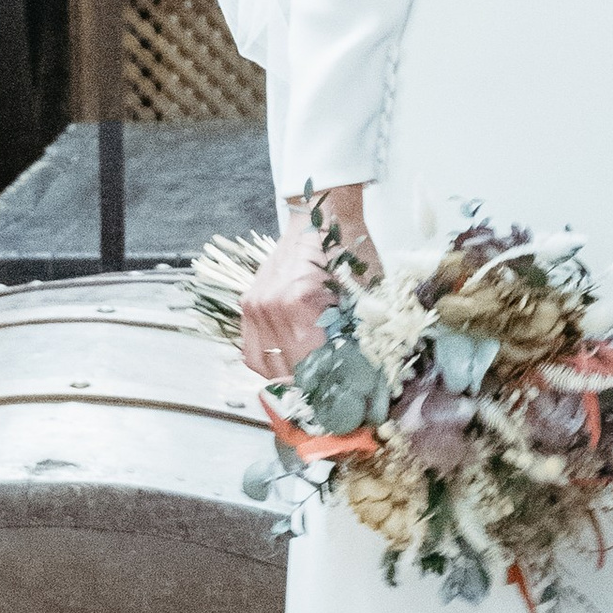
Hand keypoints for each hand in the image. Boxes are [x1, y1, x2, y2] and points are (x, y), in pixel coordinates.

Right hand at [239, 189, 373, 385]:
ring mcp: (255, 305)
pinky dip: (268, 363)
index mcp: (300, 303)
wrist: (321, 217)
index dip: (331, 384)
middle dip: (313, 384)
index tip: (347, 395)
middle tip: (334, 390)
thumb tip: (362, 376)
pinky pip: (251, 350)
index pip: (312, 365)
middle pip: (288, 369)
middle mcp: (270, 307)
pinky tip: (289, 363)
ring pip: (265, 365)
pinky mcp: (248, 303)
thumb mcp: (364, 292)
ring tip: (312, 378)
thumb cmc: (348, 251)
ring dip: (289, 376)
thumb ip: (359, 335)